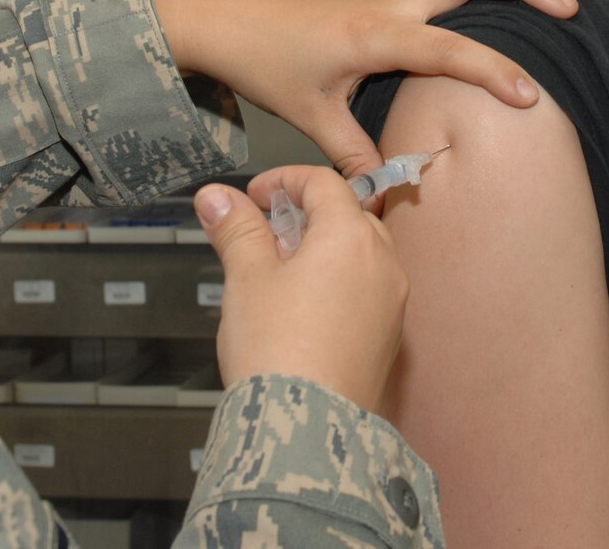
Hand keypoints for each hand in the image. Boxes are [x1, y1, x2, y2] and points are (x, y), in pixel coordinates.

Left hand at [151, 0, 576, 176]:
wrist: (219, 14)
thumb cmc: (261, 60)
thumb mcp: (310, 115)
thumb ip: (355, 155)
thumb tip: (389, 190)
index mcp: (375, 32)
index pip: (451, 50)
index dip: (494, 72)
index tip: (531, 96)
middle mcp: (388, 0)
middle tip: (571, 8)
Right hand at [194, 166, 406, 411]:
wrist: (305, 428)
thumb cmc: (279, 354)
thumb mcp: (246, 279)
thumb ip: (235, 230)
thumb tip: (217, 198)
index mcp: (351, 238)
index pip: (323, 184)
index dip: (284, 181)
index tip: (256, 196)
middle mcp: (383, 264)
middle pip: (347, 216)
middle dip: (306, 217)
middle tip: (266, 234)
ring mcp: (391, 302)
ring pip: (360, 255)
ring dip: (324, 250)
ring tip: (280, 274)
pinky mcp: (388, 337)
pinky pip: (367, 292)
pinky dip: (338, 285)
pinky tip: (303, 310)